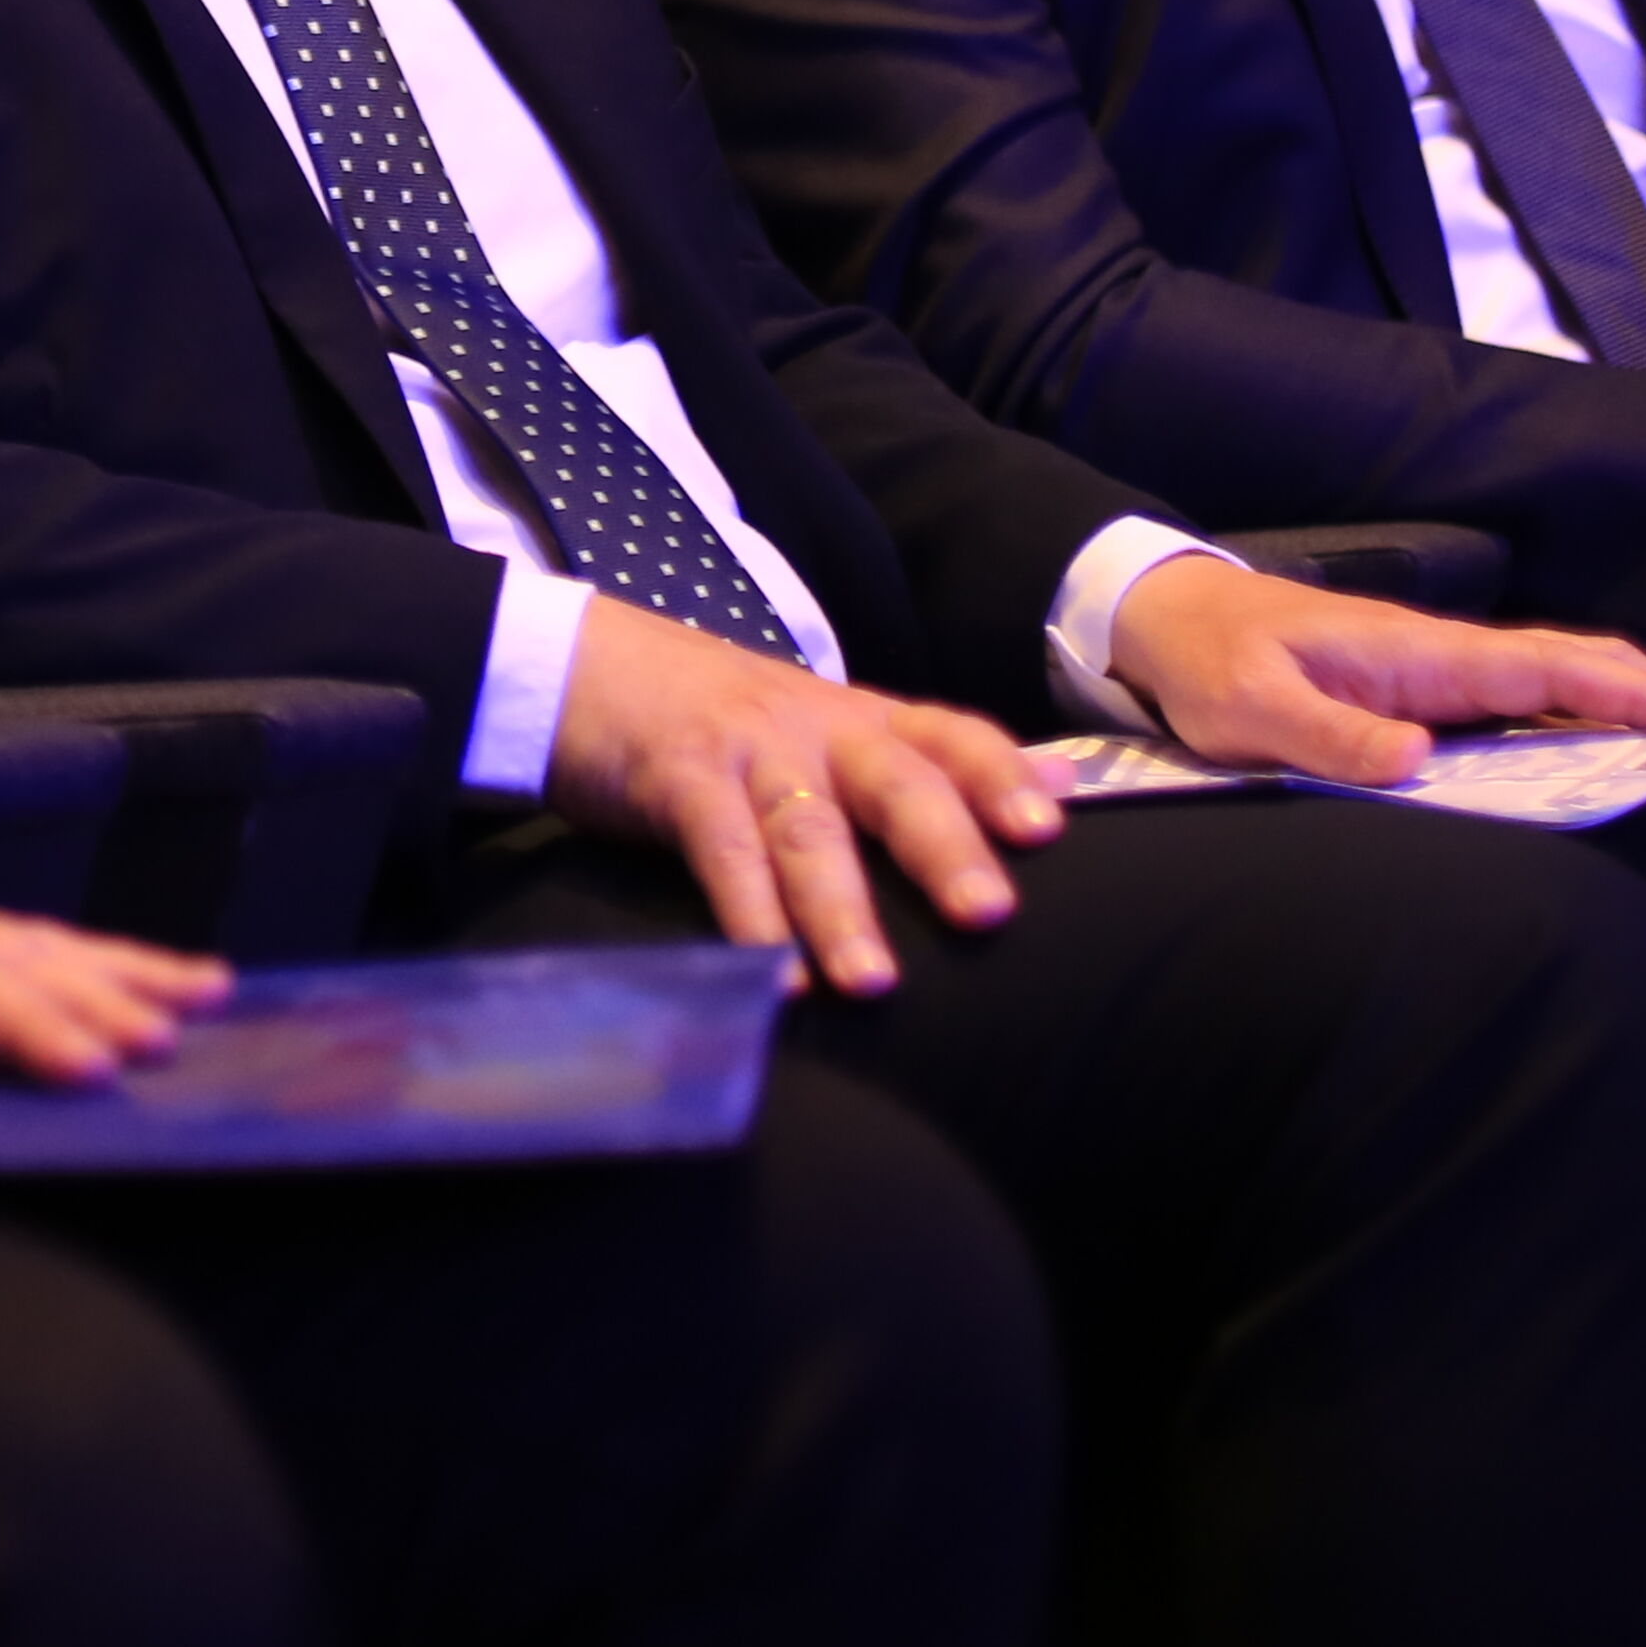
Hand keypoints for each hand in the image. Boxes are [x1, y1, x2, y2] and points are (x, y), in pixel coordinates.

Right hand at [543, 597, 1061, 999]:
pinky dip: (749, 913)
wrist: (583, 663)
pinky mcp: (678, 776)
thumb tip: (1062, 782)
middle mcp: (816, 728)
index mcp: (861, 718)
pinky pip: (720, 850)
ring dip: (842, 909)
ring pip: (808, 830)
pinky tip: (774, 971)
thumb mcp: (826, 724)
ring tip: (872, 983)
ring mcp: (748, 750)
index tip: (1049, 830)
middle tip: (987, 915)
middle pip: (895, 782)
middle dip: (944, 848)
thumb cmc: (717, 714)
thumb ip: (928, 759)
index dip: (1002, 778)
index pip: (951, 736)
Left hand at [1103, 553, 1645, 786]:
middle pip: (1568, 669)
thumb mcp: (1253, 712)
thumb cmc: (1211, 665)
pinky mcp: (1417, 694)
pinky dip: (1567, 717)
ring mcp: (1433, 675)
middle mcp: (1440, 660)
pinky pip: (1512, 704)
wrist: (1169, 622)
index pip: (1546, 669)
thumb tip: (1419, 763)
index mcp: (1418, 656)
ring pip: (1548, 683)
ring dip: (1616, 707)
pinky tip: (1591, 750)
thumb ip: (1331, 737)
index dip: (1627, 692)